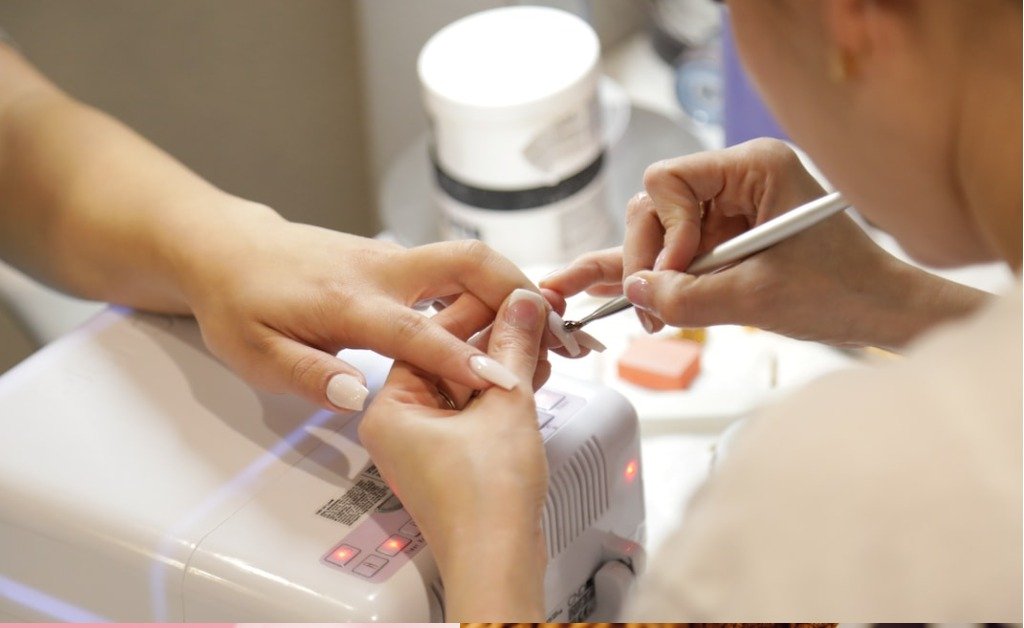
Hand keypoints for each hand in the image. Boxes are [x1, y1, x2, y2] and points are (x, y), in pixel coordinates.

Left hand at [172, 202, 558, 411]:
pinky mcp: (395, 260)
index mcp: (347, 301)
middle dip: (518, 290)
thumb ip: (308, 375)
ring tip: (549, 328)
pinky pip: (453, 269)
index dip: (463, 359)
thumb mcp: (255, 353)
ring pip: (467, 260)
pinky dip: (489, 289)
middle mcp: (380, 270)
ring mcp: (391, 259)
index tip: (505, 381)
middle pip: (467, 262)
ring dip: (513, 288)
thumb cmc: (240, 303)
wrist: (228, 249)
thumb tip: (360, 395)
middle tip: (559, 330)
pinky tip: (504, 319)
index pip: (417, 331)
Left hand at [359, 288, 549, 620]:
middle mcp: (400, 424)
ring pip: (464, 384)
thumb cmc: (483, 502)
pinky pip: (473, 409)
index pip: (428, 337)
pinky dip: (502, 392)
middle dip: (495, 338)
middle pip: (447, 359)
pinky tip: (533, 372)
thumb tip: (522, 305)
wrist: (498, 563)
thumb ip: (513, 347)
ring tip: (540, 341)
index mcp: (390, 407)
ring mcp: (425, 443)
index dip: (477, 310)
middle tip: (530, 315)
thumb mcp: (505, 406)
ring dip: (503, 364)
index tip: (509, 294)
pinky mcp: (450, 459)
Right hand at [543, 139, 985, 348]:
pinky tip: (607, 289)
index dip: (662, 231)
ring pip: (659, 231)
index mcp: (754, 167)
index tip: (677, 274)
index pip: (668, 180)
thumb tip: (634, 290)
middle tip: (651, 308)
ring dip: (649, 273)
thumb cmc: (841, 293)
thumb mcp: (757, 298)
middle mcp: (737, 178)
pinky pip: (676, 251)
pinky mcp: (726, 238)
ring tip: (646, 316)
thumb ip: (688, 296)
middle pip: (656, 205)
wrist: (882, 312)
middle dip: (648, 258)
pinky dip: (653, 273)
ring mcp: (729, 208)